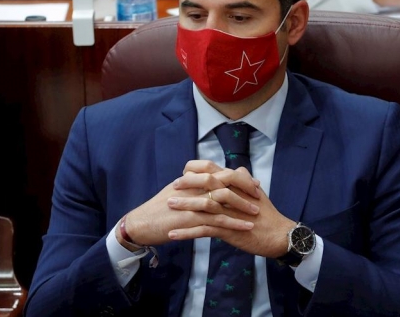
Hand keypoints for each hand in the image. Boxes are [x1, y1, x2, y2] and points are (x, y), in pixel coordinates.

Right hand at [121, 161, 260, 248]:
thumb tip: (209, 182)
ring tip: (256, 213)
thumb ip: (193, 185)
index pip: (218, 171)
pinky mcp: (190, 219)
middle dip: (244, 187)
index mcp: (191, 179)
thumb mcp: (176, 192)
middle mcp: (193, 187)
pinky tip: (245, 228)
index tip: (252, 182)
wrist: (141, 224)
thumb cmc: (158, 209)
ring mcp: (192, 202)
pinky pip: (216, 220)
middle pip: (224, 181)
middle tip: (258, 194)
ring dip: (242, 206)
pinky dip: (233, 223)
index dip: (237, 176)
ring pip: (223, 200)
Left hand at [169, 162, 295, 258]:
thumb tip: (239, 169)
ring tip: (168, 206)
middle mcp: (232, 195)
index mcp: (237, 185)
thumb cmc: (268, 215)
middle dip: (186, 184)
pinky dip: (186, 232)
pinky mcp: (228, 229)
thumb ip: (245, 180)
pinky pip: (203, 230)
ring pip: (202, 205)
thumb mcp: (257, 193)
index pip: (213, 169)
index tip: (184, 173)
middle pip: (205, 183)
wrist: (279, 235)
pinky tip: (173, 234)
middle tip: (171, 187)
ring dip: (183, 207)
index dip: (196, 169)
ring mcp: (229, 212)